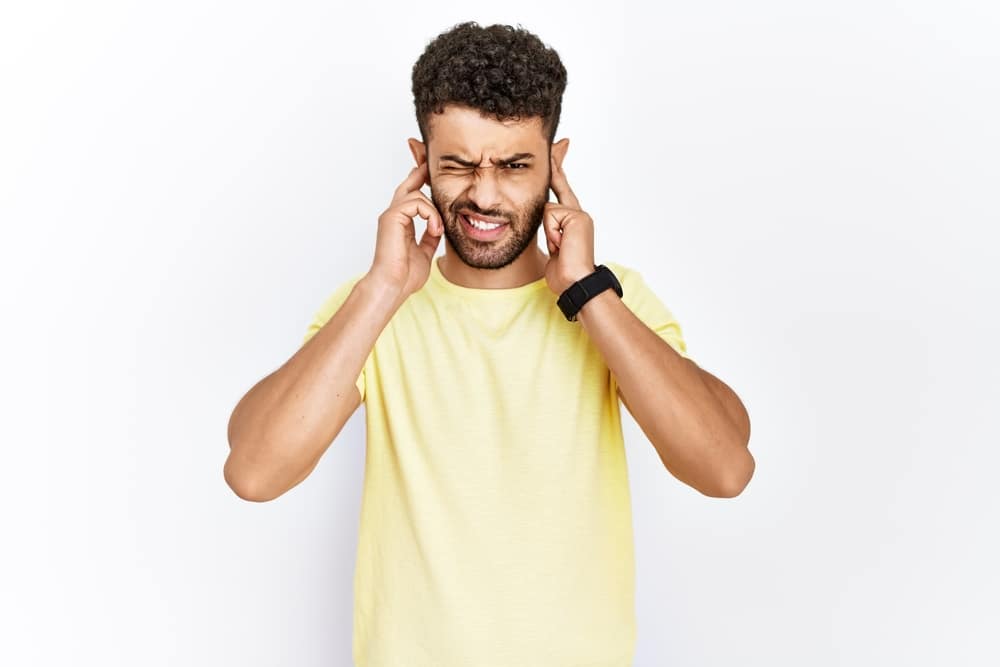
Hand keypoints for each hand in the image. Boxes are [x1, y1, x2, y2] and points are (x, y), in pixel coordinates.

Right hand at [368, 162, 443, 299]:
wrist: (392, 286)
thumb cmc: (405, 276)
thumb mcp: (425, 251)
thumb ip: (430, 237)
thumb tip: (439, 227)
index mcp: (401, 222)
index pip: (411, 195)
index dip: (420, 181)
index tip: (429, 171)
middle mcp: (394, 215)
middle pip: (409, 183)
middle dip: (421, 169)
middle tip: (429, 157)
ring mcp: (391, 215)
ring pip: (417, 194)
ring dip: (434, 211)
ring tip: (438, 230)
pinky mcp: (391, 217)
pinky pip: (417, 202)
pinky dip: (431, 215)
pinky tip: (434, 230)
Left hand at [542, 152, 595, 294]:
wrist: (576, 282)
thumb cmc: (563, 271)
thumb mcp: (553, 245)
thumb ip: (550, 226)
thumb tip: (545, 212)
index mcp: (572, 220)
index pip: (561, 188)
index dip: (558, 168)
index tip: (559, 148)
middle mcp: (578, 214)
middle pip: (558, 184)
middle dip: (557, 162)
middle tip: (562, 141)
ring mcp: (579, 214)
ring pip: (547, 209)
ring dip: (548, 231)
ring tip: (559, 248)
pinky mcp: (578, 217)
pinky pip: (551, 216)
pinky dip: (552, 233)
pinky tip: (561, 246)